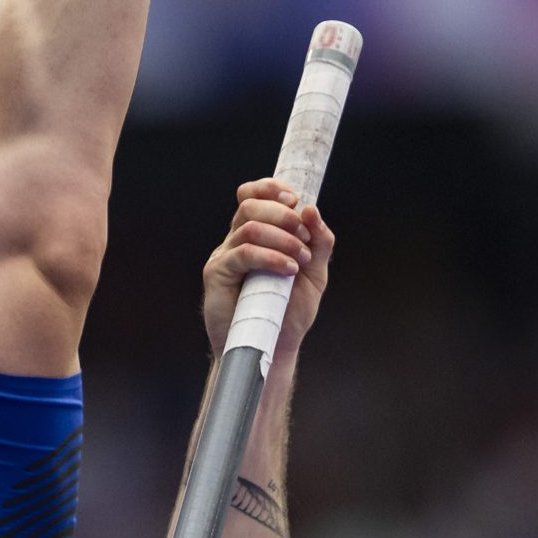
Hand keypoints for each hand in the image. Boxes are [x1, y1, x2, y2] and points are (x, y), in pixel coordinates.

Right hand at [202, 179, 334, 357]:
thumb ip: (319, 242)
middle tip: (304, 236)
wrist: (273, 348)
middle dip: (282, 214)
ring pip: (248, 226)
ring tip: (300, 259)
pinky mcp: (217, 274)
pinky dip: (270, 256)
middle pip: (250, 204)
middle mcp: (236, 241)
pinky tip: (288, 269)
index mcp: (257, 235)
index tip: (296, 201)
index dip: (272, 189)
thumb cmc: (288, 313)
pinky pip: (242, 253)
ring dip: (281, 237)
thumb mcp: (314, 274)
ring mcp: (225, 256)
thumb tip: (311, 209)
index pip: (253, 195)